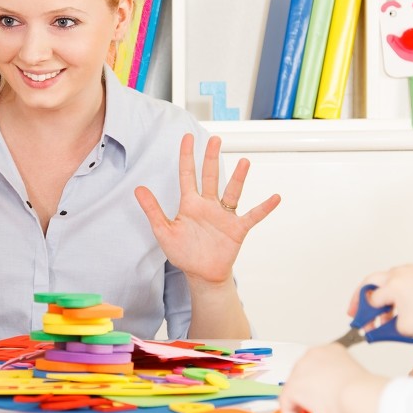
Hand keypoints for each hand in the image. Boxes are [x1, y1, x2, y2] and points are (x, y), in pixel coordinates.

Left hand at [134, 134, 280, 284]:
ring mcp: (223, 216)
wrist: (201, 274)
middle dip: (212, 158)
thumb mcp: (164, 231)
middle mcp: (208, 205)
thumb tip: (138, 189)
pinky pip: (252, 216)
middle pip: (211, 177)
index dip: (187, 156)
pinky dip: (264, 208)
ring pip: (232, 192)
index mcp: (190, 204)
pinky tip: (274, 198)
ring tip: (244, 162)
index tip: (187, 137)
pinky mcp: (237, 229)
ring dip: (238, 178)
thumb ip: (152, 210)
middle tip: (215, 139)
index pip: (187, 175)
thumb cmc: (183, 253)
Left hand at [279, 343, 384, 412]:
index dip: (315, 389)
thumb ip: (335, 384)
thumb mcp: (348, 381)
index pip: (314, 370)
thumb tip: (329, 397)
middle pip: (301, 380)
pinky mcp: (293, 386)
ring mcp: (300, 369)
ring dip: (299, 411)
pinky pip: (287, 404)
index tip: (320, 402)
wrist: (357, 393)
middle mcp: (311, 356)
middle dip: (305, 400)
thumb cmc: (360, 390)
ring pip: (292, 392)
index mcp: (327, 351)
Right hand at [358, 265, 412, 338]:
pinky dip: (393, 292)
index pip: (370, 300)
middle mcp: (397, 273)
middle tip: (355, 310)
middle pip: (370, 283)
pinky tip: (397, 307)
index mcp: (391, 285)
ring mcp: (409, 270)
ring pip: (385, 281)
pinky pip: (399, 281)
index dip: (364, 315)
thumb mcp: (404, 328)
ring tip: (382, 315)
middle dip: (361, 298)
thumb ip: (384, 328)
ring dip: (380, 297)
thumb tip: (373, 329)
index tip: (360, 324)